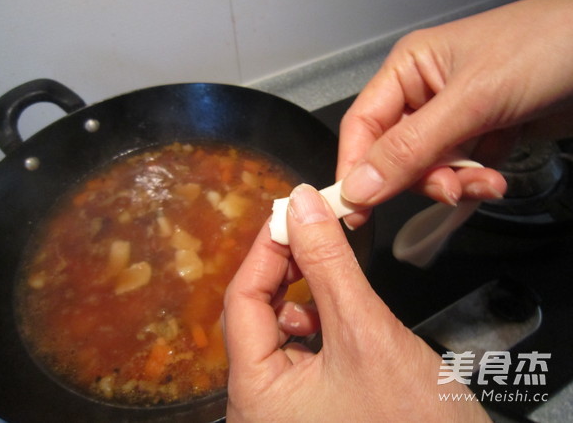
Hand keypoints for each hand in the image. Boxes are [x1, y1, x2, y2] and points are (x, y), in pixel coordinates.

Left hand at [223, 184, 489, 421]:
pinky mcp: (309, 410)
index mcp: (255, 395)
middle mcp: (258, 407)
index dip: (266, 250)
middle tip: (314, 230)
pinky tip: (336, 315)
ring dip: (302, 294)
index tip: (292, 211)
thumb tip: (302, 205)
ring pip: (277, 331)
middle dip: (286, 268)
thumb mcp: (366, 333)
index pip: (241, 302)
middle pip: (255, 315)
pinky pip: (298, 351)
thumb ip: (329, 265)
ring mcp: (283, 411)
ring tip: (330, 273)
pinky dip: (316, 322)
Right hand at [338, 0, 572, 227]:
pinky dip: (475, 181)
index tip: (354, 211)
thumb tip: (357, 188)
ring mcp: (453, 116)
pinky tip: (496, 178)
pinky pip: (459, 171)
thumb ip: (410, 148)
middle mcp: (423, 94)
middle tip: (450, 191)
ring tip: (488, 182)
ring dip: (455, 182)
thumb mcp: (470, 101)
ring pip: (428, 169)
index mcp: (407, 69)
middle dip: (423, 178)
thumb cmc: (542, 50)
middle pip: (394, 154)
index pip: (362, 125)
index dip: (354, 168)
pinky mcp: (480, 133)